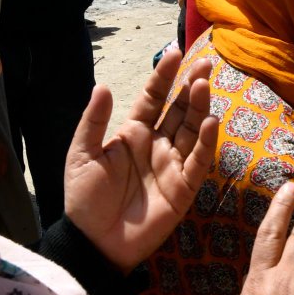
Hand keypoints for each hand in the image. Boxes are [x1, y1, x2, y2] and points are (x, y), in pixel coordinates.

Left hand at [63, 51, 216, 272]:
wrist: (94, 242)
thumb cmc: (85, 198)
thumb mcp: (81, 155)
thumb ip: (94, 121)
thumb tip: (102, 85)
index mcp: (133, 133)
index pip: (153, 98)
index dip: (164, 76)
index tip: (174, 53)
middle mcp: (157, 144)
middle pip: (180, 109)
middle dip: (192, 86)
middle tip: (205, 63)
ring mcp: (173, 165)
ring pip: (193, 130)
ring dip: (200, 107)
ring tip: (204, 85)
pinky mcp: (184, 188)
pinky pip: (199, 161)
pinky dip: (208, 142)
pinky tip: (212, 122)